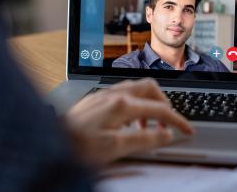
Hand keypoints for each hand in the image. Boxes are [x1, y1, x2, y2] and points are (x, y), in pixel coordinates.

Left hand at [63, 78, 192, 169]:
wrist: (49, 141)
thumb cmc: (77, 147)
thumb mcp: (115, 148)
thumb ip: (144, 139)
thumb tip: (166, 134)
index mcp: (122, 105)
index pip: (160, 109)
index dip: (177, 121)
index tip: (187, 131)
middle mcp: (114, 94)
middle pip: (151, 88)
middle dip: (165, 104)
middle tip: (169, 122)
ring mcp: (104, 94)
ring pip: (137, 88)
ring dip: (149, 103)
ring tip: (148, 126)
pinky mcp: (96, 99)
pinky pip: (124, 93)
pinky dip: (135, 104)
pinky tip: (129, 121)